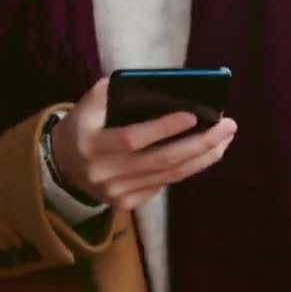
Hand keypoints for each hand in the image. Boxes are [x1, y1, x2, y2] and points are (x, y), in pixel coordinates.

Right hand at [51, 77, 236, 210]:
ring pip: (168, 176)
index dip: (163, 128)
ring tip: (225, 138)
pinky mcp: (126, 204)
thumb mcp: (91, 102)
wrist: (62, 165)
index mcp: (91, 144)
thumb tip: (165, 87)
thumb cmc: (85, 123)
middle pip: (160, 161)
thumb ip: (118, 90)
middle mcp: (104, 174)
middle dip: (199, 143)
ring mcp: (116, 194)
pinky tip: (206, 153)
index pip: (132, 139)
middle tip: (228, 126)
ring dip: (202, 157)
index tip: (194, 114)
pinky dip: (188, 168)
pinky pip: (164, 185)